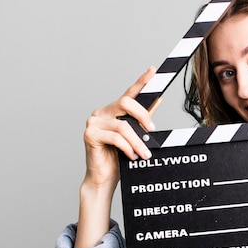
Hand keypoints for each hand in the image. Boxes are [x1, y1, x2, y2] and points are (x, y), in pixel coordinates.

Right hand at [83, 66, 156, 189]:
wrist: (104, 178)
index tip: (153, 70)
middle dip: (143, 116)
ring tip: (144, 154)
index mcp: (113, 111)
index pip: (129, 93)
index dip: (141, 81)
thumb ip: (143, 119)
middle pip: (126, 103)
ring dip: (138, 142)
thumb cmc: (118, 157)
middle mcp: (102, 112)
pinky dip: (127, 147)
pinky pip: (115, 137)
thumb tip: (157, 99)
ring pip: (123, 126)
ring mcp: (94, 122)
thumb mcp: (136, 136)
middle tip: (152, 131)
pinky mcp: (90, 134)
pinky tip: (131, 156)